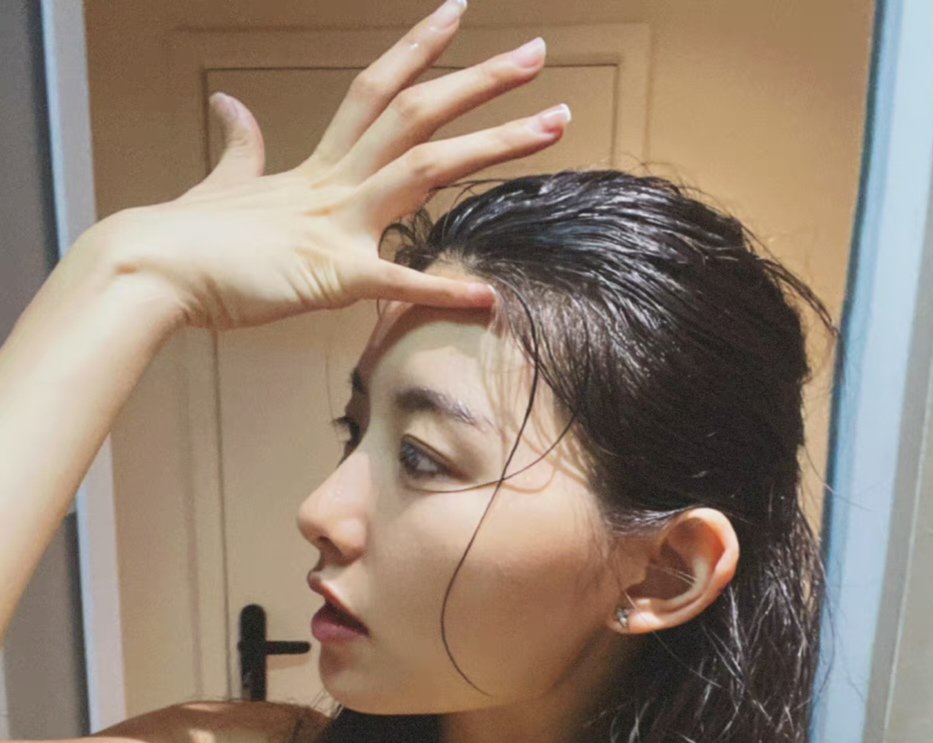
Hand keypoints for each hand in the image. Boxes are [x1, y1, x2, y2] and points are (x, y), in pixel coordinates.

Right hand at [100, 1, 567, 330]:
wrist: (151, 269)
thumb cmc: (186, 238)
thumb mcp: (224, 183)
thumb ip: (240, 149)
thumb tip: (230, 107)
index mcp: (315, 165)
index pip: (377, 90)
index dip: (419, 48)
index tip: (458, 12)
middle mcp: (334, 182)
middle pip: (417, 112)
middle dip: (480, 82)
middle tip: (537, 54)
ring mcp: (334, 224)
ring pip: (426, 166)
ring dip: (494, 144)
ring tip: (553, 127)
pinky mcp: (328, 274)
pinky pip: (396, 281)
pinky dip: (442, 289)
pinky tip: (489, 296)